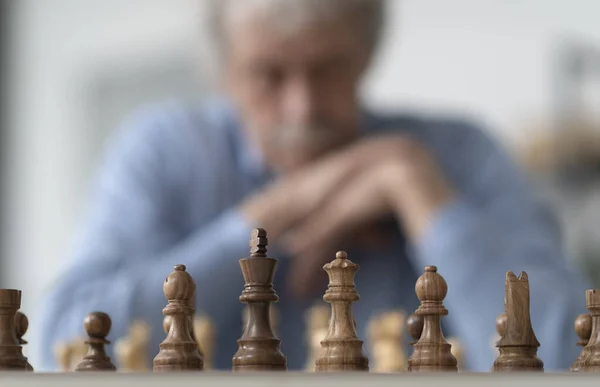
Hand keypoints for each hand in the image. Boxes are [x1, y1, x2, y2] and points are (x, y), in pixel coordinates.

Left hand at [240, 134, 454, 297]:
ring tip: (260, 237)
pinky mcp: (405, 177)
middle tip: (244, 224)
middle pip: (321, 181)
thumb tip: (292, 246)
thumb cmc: (423, 239)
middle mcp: (388, 148)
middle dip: (281, 204)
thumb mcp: (367, 227)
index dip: (286, 196)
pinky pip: (353, 205)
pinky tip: (295, 244)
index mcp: (377, 153)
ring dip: (293, 217)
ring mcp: (398, 157)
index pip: (323, 177)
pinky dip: (322, 228)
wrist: (476, 246)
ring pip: (332, 191)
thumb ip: (333, 227)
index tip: (252, 213)